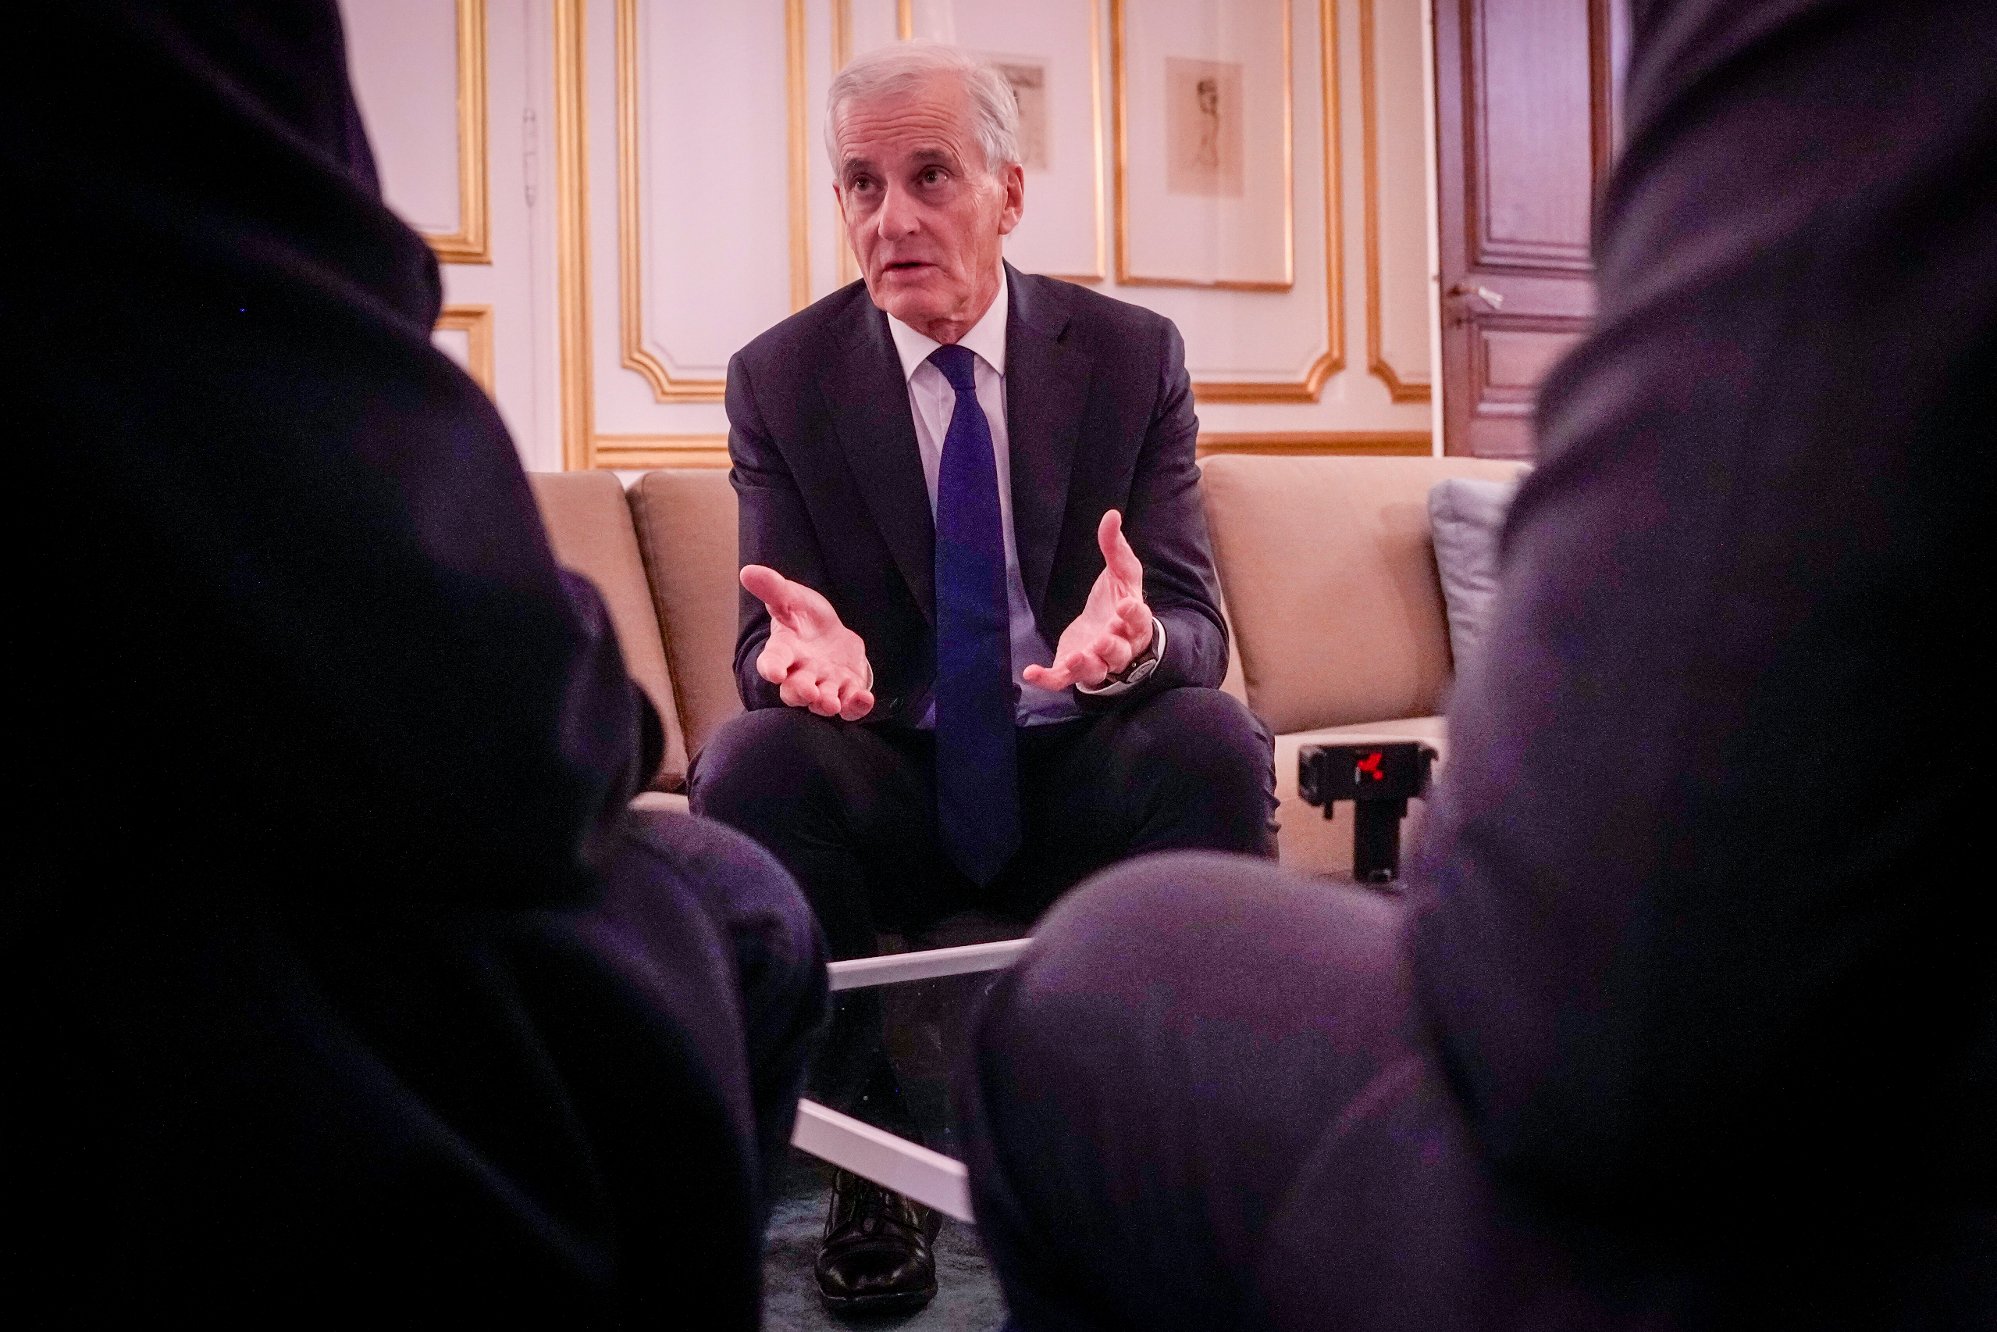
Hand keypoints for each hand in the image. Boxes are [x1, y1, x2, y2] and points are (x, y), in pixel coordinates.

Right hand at [741, 565, 875, 719]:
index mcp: (784, 651)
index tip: (773, 672)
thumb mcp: (791, 597)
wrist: (831, 634)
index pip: (772, 661)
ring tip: (832, 703)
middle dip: (801, 693)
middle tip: (809, 693)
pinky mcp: (847, 690)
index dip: (771, 667)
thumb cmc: (804, 617)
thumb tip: (747, 571)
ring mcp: (825, 685)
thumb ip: (773, 588)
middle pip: (795, 690)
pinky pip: (850, 706)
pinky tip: (864, 698)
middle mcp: (801, 673)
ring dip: (826, 704)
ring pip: (822, 701)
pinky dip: (857, 706)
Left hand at [1023, 510, 1154, 690]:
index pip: (1139, 621)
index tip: (1124, 605)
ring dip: (1085, 666)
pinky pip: (1061, 680)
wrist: (1108, 631)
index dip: (1134, 615)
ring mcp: (1095, 662)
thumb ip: (1116, 547)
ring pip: (1094, 670)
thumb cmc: (1118, 602)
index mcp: (1134, 624)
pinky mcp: (1072, 671)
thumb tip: (1111, 515)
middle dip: (1112, 646)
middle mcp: (1119, 648)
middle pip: (1119, 653)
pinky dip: (1047, 680)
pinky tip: (1030, 673)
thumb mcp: (1121, 574)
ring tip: (1075, 657)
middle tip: (1105, 637)